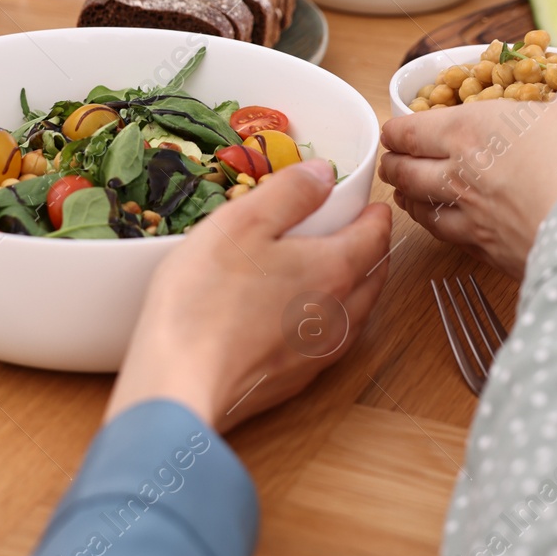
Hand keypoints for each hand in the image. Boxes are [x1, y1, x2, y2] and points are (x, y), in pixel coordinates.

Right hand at [105, 160, 392, 431]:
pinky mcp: (296, 379)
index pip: (375, 236)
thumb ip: (289, 192)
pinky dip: (331, 318)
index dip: (376, 215)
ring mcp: (320, 353)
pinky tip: (304, 314)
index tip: (372, 204)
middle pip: (374, 275)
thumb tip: (324, 173)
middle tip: (358, 230)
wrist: (180, 383)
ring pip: (357, 311)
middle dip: (372, 249)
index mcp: (334, 270)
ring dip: (357, 285)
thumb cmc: (205, 297)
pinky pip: (331, 340)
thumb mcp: (242, 222)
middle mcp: (339, 315)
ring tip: (336, 268)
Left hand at [379, 93, 556, 276]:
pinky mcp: (490, 255)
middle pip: (404, 172)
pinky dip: (442, 231)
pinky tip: (449, 229)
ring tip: (407, 195)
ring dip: (409, 200)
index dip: (395, 131)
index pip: (410, 131)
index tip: (392, 132)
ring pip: (421, 211)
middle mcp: (458, 176)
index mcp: (469, 130)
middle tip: (391, 163)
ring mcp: (470, 220)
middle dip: (392, 166)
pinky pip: (452, 240)